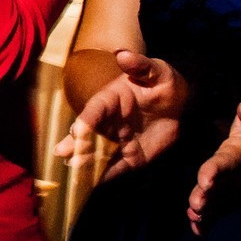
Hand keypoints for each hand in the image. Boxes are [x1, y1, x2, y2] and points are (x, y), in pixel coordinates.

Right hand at [56, 49, 188, 181]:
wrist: (180, 106)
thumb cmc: (164, 82)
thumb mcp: (156, 71)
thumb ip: (141, 65)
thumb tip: (123, 54)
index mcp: (111, 99)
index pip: (96, 109)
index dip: (86, 118)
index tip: (77, 129)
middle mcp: (110, 122)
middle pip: (89, 134)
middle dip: (75, 143)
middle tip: (61, 152)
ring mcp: (119, 141)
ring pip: (98, 153)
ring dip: (86, 162)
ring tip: (71, 170)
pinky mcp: (131, 157)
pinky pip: (116, 169)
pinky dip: (104, 178)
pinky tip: (89, 186)